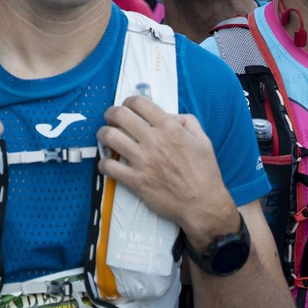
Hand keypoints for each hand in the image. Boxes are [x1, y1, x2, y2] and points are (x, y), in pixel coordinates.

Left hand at [97, 97, 239, 247]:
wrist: (203, 205)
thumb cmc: (204, 173)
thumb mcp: (203, 140)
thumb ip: (187, 121)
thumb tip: (169, 115)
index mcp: (169, 128)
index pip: (139, 103)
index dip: (128, 101)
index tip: (126, 107)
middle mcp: (153, 141)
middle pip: (119, 115)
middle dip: (111, 113)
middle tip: (111, 118)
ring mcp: (142, 161)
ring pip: (109, 137)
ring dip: (103, 134)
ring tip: (105, 137)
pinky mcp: (135, 181)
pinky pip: (108, 166)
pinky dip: (103, 163)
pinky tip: (107, 163)